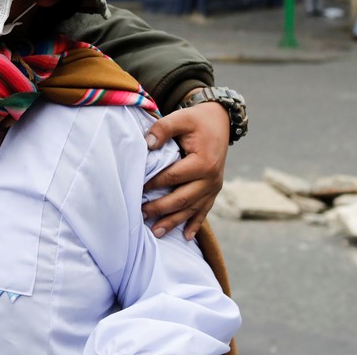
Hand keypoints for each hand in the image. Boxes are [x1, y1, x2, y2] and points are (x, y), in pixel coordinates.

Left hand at [141, 101, 227, 240]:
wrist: (220, 121)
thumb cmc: (197, 120)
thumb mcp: (180, 118)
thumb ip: (162, 129)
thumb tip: (146, 144)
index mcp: (203, 163)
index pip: (173, 177)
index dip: (154, 184)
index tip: (136, 188)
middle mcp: (212, 179)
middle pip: (182, 199)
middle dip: (161, 209)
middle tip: (140, 214)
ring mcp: (214, 187)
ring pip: (192, 209)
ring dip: (174, 222)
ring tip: (156, 232)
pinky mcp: (214, 190)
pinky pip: (205, 210)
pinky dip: (195, 224)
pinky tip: (186, 237)